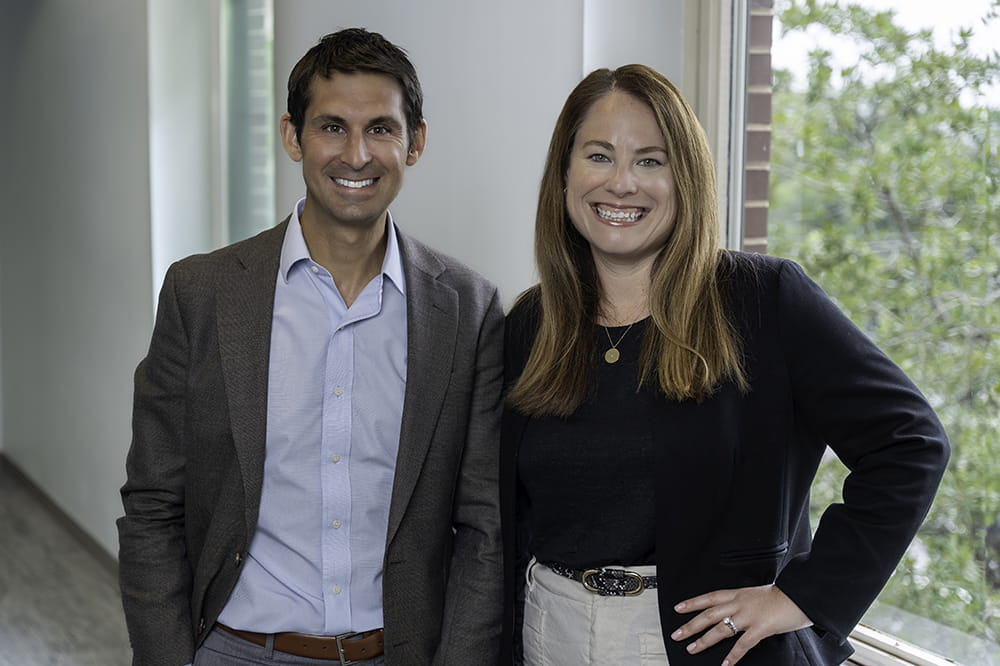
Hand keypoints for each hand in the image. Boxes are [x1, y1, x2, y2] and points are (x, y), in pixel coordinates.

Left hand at [670, 584, 811, 665]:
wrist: (800, 594)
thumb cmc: (782, 595)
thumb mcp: (757, 594)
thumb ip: (744, 602)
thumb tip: (735, 611)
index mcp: (738, 594)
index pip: (709, 597)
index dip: (692, 603)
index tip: (678, 608)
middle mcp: (739, 603)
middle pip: (708, 615)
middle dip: (690, 625)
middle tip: (677, 634)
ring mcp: (748, 616)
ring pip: (720, 629)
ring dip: (704, 640)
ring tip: (693, 649)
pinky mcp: (760, 628)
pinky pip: (742, 645)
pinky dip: (732, 656)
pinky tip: (725, 664)